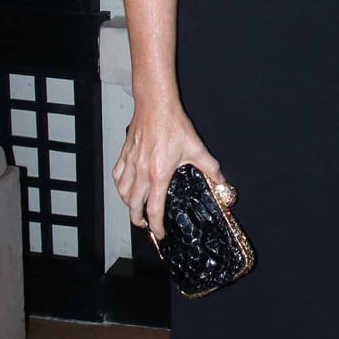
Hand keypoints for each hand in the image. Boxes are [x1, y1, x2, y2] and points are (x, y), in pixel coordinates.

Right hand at [112, 105, 221, 242]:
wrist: (155, 106)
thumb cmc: (173, 124)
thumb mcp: (196, 148)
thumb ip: (210, 167)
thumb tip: (222, 181)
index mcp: (159, 174)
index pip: (154, 208)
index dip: (156, 224)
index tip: (159, 233)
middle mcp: (141, 171)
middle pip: (133, 205)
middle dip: (138, 219)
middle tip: (145, 224)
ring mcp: (130, 163)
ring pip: (123, 192)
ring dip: (128, 204)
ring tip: (135, 209)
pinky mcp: (124, 154)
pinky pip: (117, 176)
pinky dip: (120, 186)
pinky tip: (125, 187)